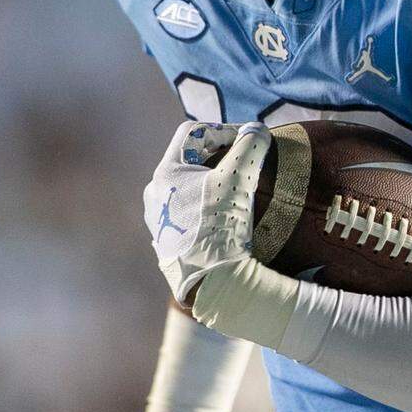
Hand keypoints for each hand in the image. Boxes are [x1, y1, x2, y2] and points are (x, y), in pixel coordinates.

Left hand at [143, 121, 271, 304]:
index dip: (223, 130)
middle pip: (189, 161)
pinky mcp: (167, 243)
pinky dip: (206, 209)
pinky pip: (187, 215)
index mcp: (165, 173)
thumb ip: (250, 145)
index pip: (193, 133)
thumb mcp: (240, 178)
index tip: (247, 142)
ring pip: (187, 189)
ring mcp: (158, 221)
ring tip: (236, 194)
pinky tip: (225, 220)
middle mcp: (155, 194)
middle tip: (244, 164)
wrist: (211, 281)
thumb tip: (257, 129)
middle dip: (218, 157)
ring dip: (212, 184)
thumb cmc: (222, 225)